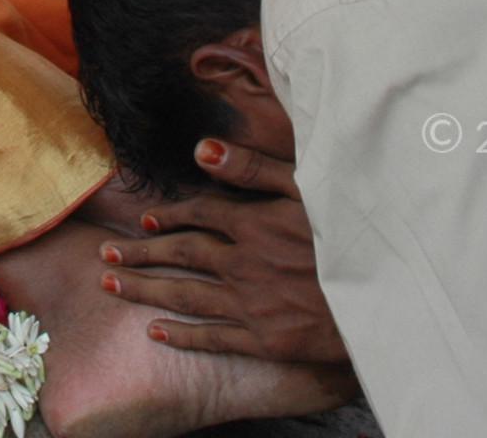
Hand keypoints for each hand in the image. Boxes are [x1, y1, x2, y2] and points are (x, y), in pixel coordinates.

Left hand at [99, 137, 345, 367]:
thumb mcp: (308, 189)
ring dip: (145, 288)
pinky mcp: (263, 339)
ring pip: (185, 294)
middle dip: (140, 253)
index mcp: (253, 223)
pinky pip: (212, 337)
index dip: (170, 217)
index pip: (199, 215)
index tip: (146, 221)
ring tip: (112, 283)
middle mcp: (243, 262)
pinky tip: (155, 331)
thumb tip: (201, 148)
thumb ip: (254, 168)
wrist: (381, 299)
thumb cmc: (350, 236)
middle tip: (105, 253)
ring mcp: (251, 303)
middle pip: (180, 255)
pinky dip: (181, 335)